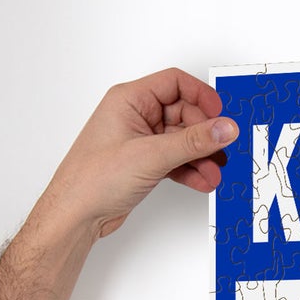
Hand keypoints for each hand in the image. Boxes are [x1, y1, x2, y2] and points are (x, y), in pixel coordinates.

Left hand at [36, 67, 236, 240]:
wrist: (75, 215)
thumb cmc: (92, 179)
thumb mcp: (151, 155)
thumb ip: (193, 141)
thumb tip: (224, 128)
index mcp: (129, 99)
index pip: (175, 83)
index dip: (201, 96)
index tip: (221, 116)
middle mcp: (134, 116)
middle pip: (183, 113)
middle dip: (204, 135)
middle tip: (221, 151)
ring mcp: (139, 141)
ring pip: (180, 140)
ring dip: (200, 156)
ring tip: (214, 173)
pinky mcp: (143, 164)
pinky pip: (175, 160)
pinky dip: (189, 170)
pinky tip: (201, 180)